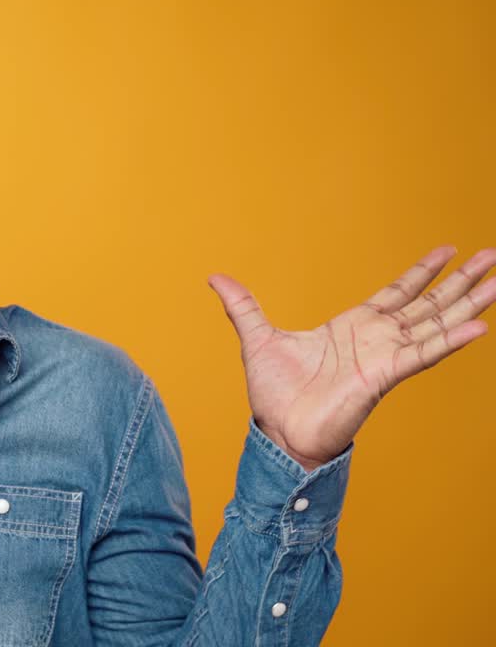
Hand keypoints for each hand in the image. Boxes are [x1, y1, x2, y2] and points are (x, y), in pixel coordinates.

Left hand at [208, 246, 494, 470]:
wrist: (278, 433)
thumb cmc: (274, 395)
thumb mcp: (256, 338)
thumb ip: (242, 306)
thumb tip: (215, 277)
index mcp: (354, 327)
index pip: (398, 292)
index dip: (422, 272)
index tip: (448, 250)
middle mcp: (377, 339)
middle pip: (429, 303)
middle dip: (460, 281)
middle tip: (492, 256)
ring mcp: (385, 357)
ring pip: (436, 324)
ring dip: (469, 303)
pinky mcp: (383, 376)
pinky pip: (422, 355)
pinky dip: (450, 341)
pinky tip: (479, 327)